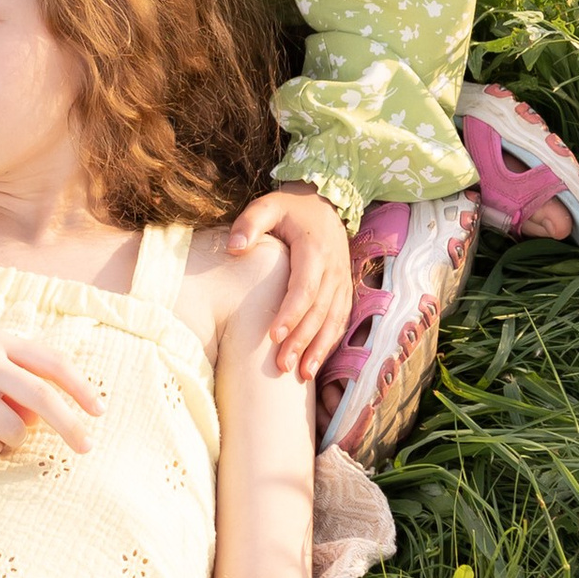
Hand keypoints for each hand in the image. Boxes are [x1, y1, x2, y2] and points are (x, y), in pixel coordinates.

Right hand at [0, 322, 104, 457]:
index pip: (52, 363)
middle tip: (86, 447)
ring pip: (13, 429)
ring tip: (2, 436)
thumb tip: (43, 412)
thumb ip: (13, 368)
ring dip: (15, 441)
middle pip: (42, 398)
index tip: (99, 411)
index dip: (80, 388)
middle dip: (70, 426)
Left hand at [229, 184, 353, 381]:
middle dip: (302, 341)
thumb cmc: (290, 208)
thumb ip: (250, 223)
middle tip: (282, 367)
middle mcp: (334, 268)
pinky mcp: (343, 289)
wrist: (326, 202)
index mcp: (315, 250)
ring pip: (334, 320)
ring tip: (301, 375)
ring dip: (319, 348)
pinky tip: (315, 363)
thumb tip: (234, 247)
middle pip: (320, 311)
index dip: (291, 313)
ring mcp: (341, 281)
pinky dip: (329, 343)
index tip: (273, 335)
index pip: (305, 287)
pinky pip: (340, 320)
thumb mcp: (268, 205)